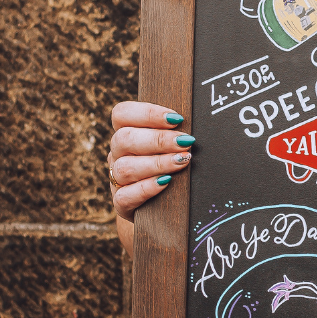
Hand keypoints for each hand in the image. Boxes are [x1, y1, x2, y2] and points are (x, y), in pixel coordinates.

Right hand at [109, 101, 194, 256]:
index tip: (176, 118)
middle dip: (158, 139)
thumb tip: (200, 118)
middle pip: (123, 139)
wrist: (165, 204)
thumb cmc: (172, 160)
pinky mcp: (121, 203)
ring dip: (157, 163)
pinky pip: (125, 196)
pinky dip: (147, 188)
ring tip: (182, 162)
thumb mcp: (171, 142)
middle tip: (186, 142)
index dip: (147, 113)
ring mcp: (116, 179)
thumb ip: (176, 129)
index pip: (122, 114)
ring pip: (124, 168)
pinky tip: (166, 182)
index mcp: (127, 131)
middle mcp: (117, 154)